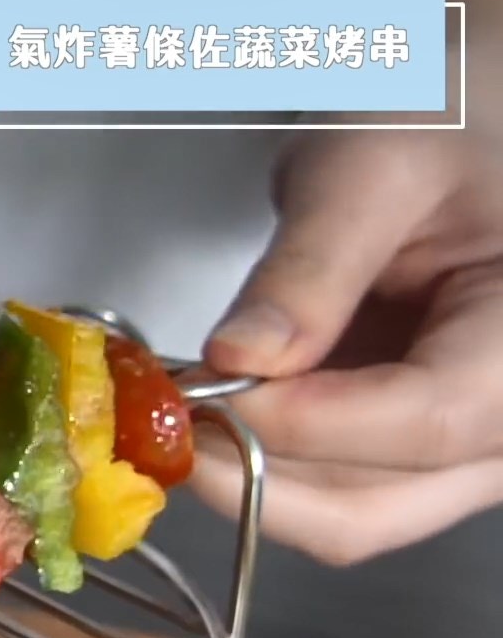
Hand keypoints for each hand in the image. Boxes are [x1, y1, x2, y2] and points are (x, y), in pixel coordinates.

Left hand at [189, 127, 502, 565]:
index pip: (429, 421)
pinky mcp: (415, 449)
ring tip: (177, 411)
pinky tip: (210, 410)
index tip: (203, 394)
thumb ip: (310, 268)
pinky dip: (262, 463)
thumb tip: (239, 359)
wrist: (474, 124)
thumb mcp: (373, 168)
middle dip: (256, 479)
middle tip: (165, 422)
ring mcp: (470, 448)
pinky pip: (336, 489)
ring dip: (249, 477)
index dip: (303, 424)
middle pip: (383, 506)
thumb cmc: (448, 121)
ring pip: (351, 516)